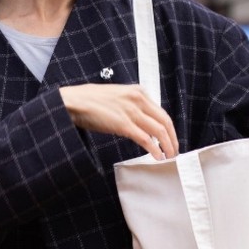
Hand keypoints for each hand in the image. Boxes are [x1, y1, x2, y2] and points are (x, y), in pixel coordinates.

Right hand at [59, 83, 178, 160]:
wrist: (74, 101)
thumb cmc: (89, 100)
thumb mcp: (117, 96)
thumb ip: (130, 104)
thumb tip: (140, 119)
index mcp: (137, 91)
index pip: (161, 112)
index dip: (169, 128)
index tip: (170, 138)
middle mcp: (138, 100)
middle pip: (164, 121)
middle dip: (172, 138)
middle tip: (174, 150)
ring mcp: (131, 112)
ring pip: (159, 131)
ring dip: (167, 146)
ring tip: (168, 156)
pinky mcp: (124, 124)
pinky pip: (146, 139)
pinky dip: (155, 149)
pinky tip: (157, 156)